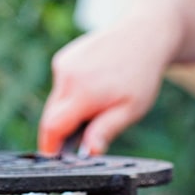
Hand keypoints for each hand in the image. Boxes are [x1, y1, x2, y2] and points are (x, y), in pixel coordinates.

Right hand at [38, 23, 168, 155]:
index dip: (50, 147)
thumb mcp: (130, 110)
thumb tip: (89, 152)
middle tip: (85, 135)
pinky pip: (61, 86)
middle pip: (51, 116)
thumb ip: (106, 131)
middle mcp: (67, 76)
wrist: (144, 34)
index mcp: (83, 92)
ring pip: (56, 101)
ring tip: (99, 104)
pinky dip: (72, 94)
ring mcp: (63, 63)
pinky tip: (95, 87)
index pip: (52, 128)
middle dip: (62, 131)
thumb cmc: (141, 75)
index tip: (54, 159)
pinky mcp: (64, 57)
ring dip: (69, 111)